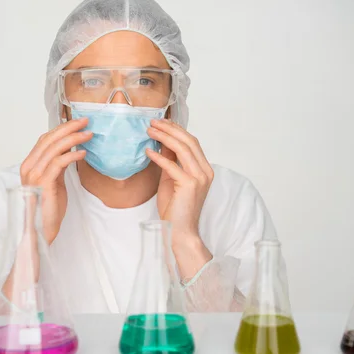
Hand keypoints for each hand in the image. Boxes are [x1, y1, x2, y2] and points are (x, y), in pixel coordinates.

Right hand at [20, 118, 91, 243]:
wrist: (40, 230)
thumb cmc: (48, 209)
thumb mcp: (54, 182)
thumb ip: (57, 166)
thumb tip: (69, 151)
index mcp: (29, 165)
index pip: (45, 139)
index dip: (61, 128)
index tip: (77, 123)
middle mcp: (29, 167)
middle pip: (50, 139)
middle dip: (69, 127)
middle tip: (85, 121)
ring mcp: (35, 174)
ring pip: (55, 148)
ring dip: (73, 138)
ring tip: (88, 134)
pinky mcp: (44, 183)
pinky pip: (59, 162)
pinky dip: (72, 155)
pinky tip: (83, 152)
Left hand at [146, 119, 213, 274]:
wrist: (179, 231)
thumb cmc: (175, 208)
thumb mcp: (171, 179)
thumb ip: (170, 161)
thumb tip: (163, 142)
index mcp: (204, 169)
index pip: (192, 142)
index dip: (177, 129)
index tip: (161, 122)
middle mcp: (205, 171)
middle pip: (188, 141)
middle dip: (170, 129)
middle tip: (152, 122)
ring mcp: (200, 177)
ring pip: (182, 149)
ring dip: (164, 137)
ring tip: (149, 131)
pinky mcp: (190, 185)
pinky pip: (172, 165)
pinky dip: (158, 157)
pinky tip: (147, 152)